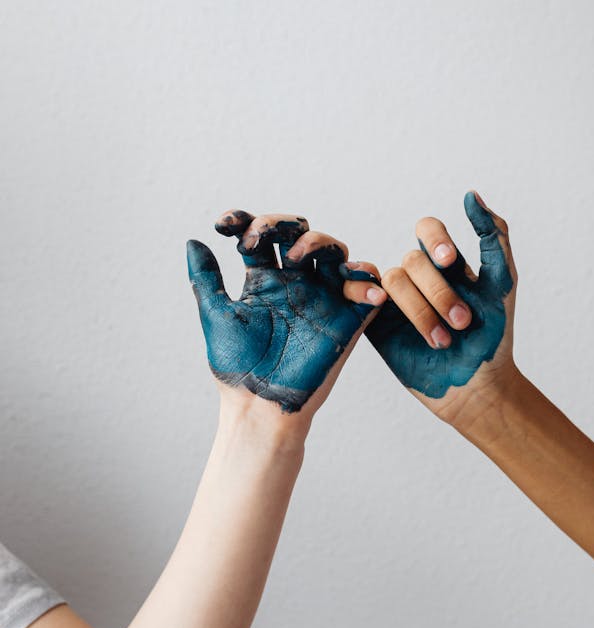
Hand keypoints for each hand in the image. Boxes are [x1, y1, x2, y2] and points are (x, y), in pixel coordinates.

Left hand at [187, 210, 384, 423]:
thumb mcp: (216, 315)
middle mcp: (296, 285)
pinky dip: (364, 275)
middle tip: (258, 238)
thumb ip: (206, 279)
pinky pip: (367, 287)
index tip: (223, 224)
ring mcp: (323, 299)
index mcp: (264, 282)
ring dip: (317, 241)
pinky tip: (346, 275)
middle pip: (299, 233)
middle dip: (280, 224)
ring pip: (333, 251)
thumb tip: (192, 241)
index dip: (245, 221)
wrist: (260, 406)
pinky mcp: (347, 319)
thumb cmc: (237, 368)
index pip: (261, 236)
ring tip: (295, 256)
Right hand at [365, 191, 517, 429]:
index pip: (428, 230)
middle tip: (462, 323)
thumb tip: (470, 195)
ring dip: (420, 310)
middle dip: (438, 291)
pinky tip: (382, 309)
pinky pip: (356, 295)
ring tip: (443, 341)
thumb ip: (494, 236)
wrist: (477, 388)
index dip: (434, 240)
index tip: (449, 261)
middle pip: (412, 260)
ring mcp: (394, 301)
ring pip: (391, 281)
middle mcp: (418, 278)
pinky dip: (362, 294)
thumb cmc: (495, 338)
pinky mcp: (375, 325)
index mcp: (446, 264)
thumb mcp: (503, 283)